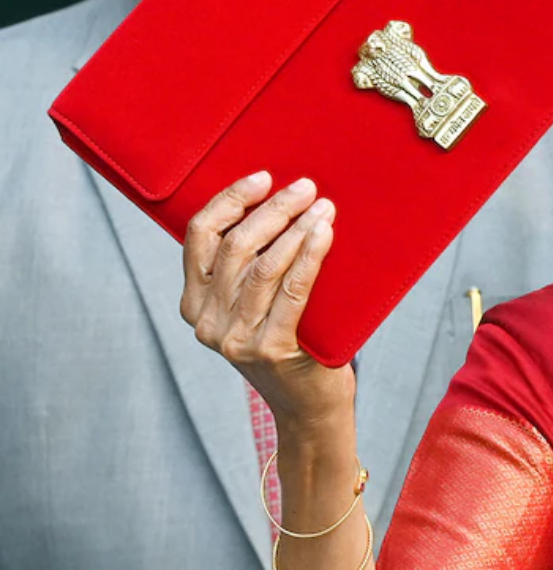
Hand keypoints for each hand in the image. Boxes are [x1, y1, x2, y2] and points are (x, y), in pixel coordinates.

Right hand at [181, 172, 355, 434]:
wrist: (310, 406)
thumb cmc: (293, 342)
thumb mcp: (260, 304)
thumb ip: (255, 266)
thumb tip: (285, 201)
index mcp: (195, 303)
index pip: (200, 236)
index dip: (230, 200)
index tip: (263, 177)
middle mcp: (207, 321)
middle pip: (236, 246)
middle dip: (273, 208)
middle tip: (307, 187)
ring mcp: (235, 338)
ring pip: (264, 266)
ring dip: (296, 228)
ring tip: (324, 206)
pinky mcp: (270, 349)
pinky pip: (292, 290)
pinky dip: (309, 256)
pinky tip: (325, 233)